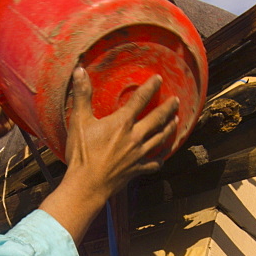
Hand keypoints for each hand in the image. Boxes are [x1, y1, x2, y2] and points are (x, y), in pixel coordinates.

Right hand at [39, 67, 179, 242]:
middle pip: (157, 119)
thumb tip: (79, 70)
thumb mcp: (79, 121)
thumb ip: (82, 95)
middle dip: (168, 108)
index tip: (158, 79)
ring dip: (169, 129)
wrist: (87, 185)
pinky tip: (163, 157)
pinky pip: (154, 163)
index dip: (150, 88)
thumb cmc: (82, 154)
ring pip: (160, 139)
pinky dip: (161, 159)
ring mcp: (139, 155)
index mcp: (122, 123)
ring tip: (176, 121)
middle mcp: (135, 137)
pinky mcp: (137, 170)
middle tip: (176, 100)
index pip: (140, 100)